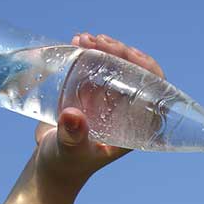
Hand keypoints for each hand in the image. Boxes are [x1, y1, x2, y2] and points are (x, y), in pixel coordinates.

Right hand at [32, 33, 165, 187]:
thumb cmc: (66, 163)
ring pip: (115, 66)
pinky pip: (95, 67)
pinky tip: (76, 40)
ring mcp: (107, 100)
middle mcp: (125, 110)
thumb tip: (72, 115)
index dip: (147, 69)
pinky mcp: (89, 93)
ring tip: (83, 39)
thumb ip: (73, 136)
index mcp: (134, 125)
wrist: (49, 165)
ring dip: (104, 48)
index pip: (154, 92)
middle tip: (100, 41)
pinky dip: (88, 52)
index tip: (130, 54)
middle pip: (134, 73)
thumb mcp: (70, 151)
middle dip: (120, 53)